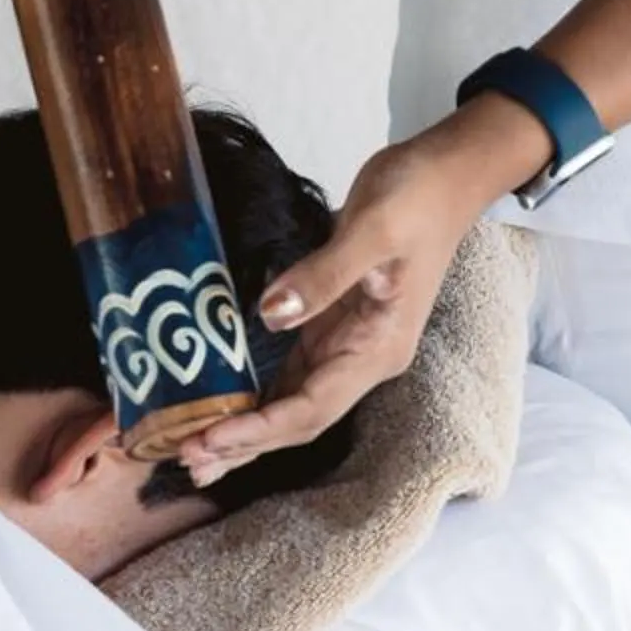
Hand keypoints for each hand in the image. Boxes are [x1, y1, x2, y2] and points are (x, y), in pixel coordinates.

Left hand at [176, 96, 546, 483]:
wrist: (446, 171)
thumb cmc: (416, 197)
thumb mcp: (371, 228)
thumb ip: (322, 275)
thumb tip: (270, 316)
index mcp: (378, 348)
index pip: (311, 408)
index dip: (260, 430)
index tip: (209, 440)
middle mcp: (363, 358)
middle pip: (299, 419)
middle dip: (245, 444)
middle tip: (185, 459)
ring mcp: (348, 344)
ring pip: (291, 402)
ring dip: (246, 429)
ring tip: (193, 451)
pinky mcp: (333, 323)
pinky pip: (291, 372)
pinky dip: (257, 395)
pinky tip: (225, 409)